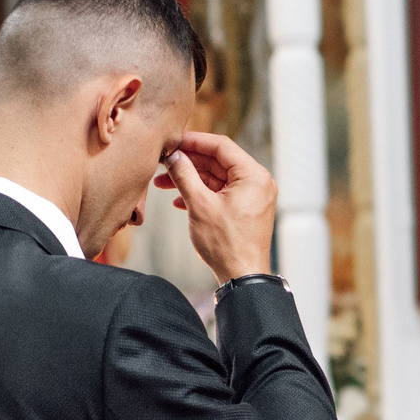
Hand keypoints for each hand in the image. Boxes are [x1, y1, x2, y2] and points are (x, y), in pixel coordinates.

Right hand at [156, 132, 276, 283]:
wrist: (242, 278)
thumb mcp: (200, 205)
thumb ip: (185, 175)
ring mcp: (251, 197)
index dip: (193, 142)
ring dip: (190, 180)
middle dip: (188, 163)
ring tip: (162, 183)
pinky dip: (200, 194)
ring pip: (216, 179)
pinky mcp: (244, 210)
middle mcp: (257, 182)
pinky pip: (220, 194)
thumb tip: (173, 156)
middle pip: (217, 162)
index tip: (172, 142)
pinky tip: (178, 201)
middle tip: (163, 162)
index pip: (221, 146)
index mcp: (253, 175)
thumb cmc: (226, 244)